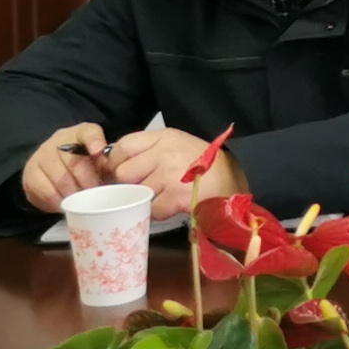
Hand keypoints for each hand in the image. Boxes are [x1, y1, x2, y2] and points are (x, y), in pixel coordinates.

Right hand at [19, 121, 116, 215]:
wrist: (50, 172)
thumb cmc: (82, 166)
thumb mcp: (97, 161)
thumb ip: (106, 164)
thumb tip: (119, 178)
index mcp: (80, 133)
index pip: (88, 132)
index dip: (94, 141)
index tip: (98, 151)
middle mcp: (59, 140)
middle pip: (76, 162)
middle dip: (89, 182)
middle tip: (96, 194)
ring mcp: (42, 154)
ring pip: (61, 179)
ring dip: (74, 194)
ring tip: (82, 201)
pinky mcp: (31, 172)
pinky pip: (46, 191)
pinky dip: (58, 201)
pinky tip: (65, 205)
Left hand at [103, 123, 247, 221]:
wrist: (232, 180)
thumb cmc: (205, 162)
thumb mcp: (178, 144)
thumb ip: (150, 150)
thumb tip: (118, 166)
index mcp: (164, 137)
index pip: (123, 146)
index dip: (115, 162)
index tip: (118, 173)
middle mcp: (163, 153)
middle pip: (123, 172)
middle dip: (129, 184)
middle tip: (139, 188)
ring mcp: (168, 176)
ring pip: (135, 192)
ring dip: (143, 199)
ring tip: (160, 197)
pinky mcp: (174, 197)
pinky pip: (151, 209)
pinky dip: (157, 212)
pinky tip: (169, 206)